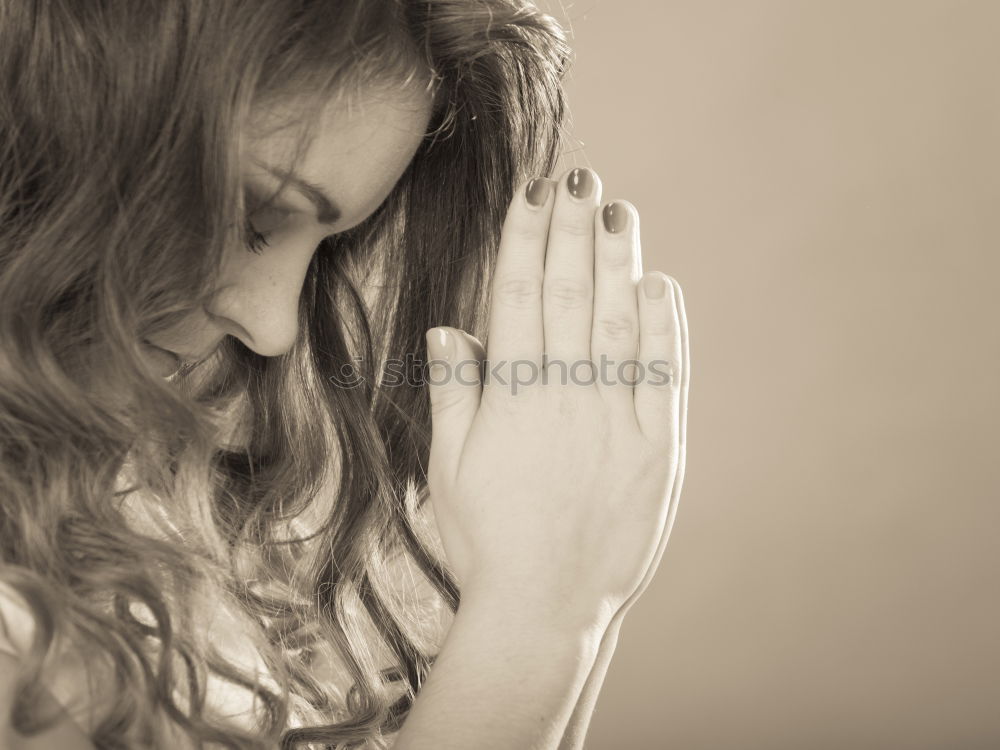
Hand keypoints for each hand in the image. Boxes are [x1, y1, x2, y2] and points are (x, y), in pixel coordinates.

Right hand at [424, 167, 688, 632]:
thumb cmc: (486, 538)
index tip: (530, 194)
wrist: (544, 607)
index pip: (519, 298)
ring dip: (619, 262)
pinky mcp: (659, 451)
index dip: (525, 241)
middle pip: (570, 296)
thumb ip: (455, 392)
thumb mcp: (447, 468)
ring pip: (618, 324)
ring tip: (616, 211)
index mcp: (512, 399)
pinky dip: (665, 328)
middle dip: (571, 230)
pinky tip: (661, 285)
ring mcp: (617, 423)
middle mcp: (566, 399)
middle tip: (578, 176)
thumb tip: (450, 326)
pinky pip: (665, 377)